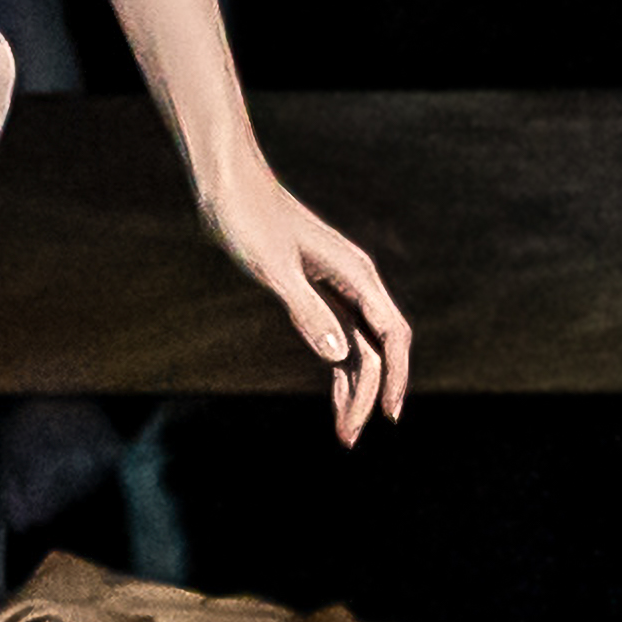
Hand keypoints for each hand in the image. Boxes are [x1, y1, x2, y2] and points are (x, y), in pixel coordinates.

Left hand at [195, 159, 416, 444]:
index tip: (389, 416)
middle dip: (369, 393)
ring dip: (354, 388)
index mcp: (356, 274)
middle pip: (378, 348)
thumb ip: (307, 310)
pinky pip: (341, 337)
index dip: (396, 376)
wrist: (225, 184)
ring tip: (343, 431)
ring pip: (361, 347)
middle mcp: (356, 282)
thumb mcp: (273, 268)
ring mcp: (338, 286)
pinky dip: (339, 368)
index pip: (391, 334)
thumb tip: (339, 356)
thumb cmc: (247, 218)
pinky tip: (334, 395)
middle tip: (347, 437)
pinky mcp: (316, 290)